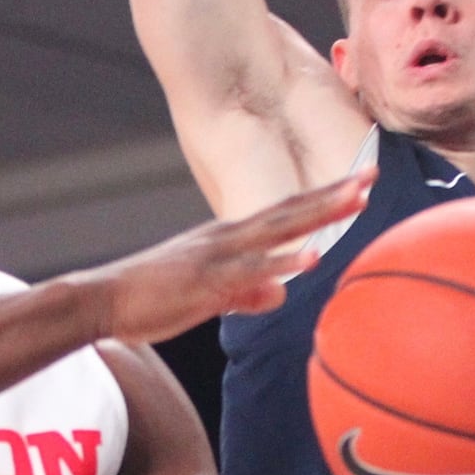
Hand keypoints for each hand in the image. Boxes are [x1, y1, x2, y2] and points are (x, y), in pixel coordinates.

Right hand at [78, 167, 374, 344]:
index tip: (360, 182)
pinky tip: (313, 257)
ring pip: (276, 229)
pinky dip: (283, 262)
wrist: (101, 301)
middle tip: (373, 172)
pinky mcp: (204, 280)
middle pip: (289, 210)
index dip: (323, 199)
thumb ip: (246, 294)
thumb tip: (281, 294)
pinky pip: (250, 271)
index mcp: (227, 239)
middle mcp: (226, 237)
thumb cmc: (151, 300)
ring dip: (318, 214)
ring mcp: (216, 255)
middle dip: (333, 192)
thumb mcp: (208, 298)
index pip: (284, 213)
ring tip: (356, 199)